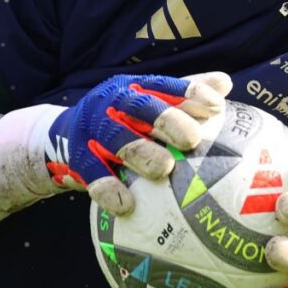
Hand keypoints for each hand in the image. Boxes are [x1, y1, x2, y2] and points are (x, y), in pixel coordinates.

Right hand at [45, 72, 230, 214]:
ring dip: (140, 153)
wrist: (63, 135)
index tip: (215, 106)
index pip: (163, 85)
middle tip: (193, 139)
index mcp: (133, 87)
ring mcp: (92, 129)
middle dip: (167, 121)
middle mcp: (111, 103)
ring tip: (165, 168)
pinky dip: (108, 188)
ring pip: (116, 139)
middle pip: (140, 107)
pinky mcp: (77, 157)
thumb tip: (224, 83)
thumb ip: (183, 94)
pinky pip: (91, 173)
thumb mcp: (148, 102)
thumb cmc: (122, 120)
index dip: (189, 93)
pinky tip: (126, 204)